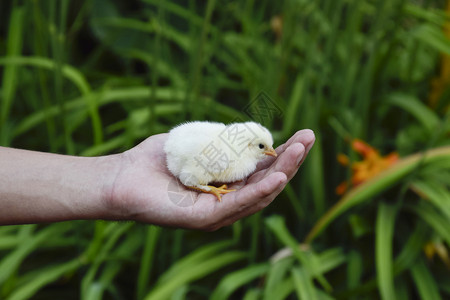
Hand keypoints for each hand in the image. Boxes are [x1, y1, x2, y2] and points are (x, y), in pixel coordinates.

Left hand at [107, 129, 314, 230]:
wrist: (120, 178)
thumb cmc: (155, 160)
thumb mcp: (195, 144)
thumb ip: (221, 141)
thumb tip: (247, 133)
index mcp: (227, 184)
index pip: (262, 170)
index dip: (283, 154)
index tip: (302, 135)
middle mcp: (227, 201)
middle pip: (266, 183)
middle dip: (291, 161)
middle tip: (310, 138)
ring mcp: (217, 213)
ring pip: (258, 195)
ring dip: (282, 172)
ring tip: (299, 151)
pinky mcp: (204, 219)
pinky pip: (237, 205)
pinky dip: (260, 191)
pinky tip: (278, 177)